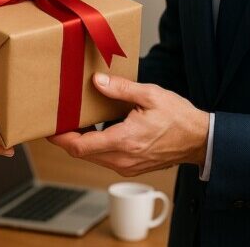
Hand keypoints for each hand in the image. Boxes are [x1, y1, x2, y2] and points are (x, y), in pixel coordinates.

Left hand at [48, 73, 208, 176]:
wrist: (200, 140)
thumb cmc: (178, 117)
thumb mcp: (150, 95)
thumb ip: (120, 89)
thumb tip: (96, 81)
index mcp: (124, 141)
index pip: (80, 147)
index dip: (60, 139)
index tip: (49, 129)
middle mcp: (122, 159)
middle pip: (82, 153)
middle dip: (68, 138)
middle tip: (60, 119)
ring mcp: (127, 167)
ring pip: (93, 157)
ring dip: (83, 142)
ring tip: (77, 121)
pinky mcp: (132, 168)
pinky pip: (106, 159)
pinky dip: (96, 146)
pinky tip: (98, 129)